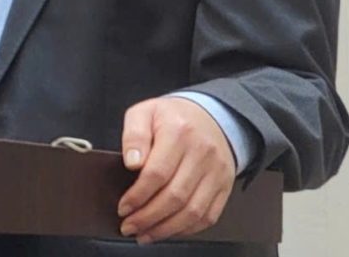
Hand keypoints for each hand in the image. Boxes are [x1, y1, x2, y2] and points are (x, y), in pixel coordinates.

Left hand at [117, 96, 235, 244]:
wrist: (211, 116)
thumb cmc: (171, 117)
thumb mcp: (145, 112)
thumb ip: (134, 135)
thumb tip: (132, 162)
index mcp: (179, 132)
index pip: (157, 172)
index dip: (138, 195)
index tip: (123, 207)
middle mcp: (202, 153)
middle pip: (175, 196)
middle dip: (148, 217)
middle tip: (129, 226)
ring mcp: (217, 172)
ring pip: (193, 211)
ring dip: (166, 229)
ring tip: (145, 234)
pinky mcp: (225, 186)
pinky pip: (208, 215)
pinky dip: (187, 229)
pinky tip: (168, 230)